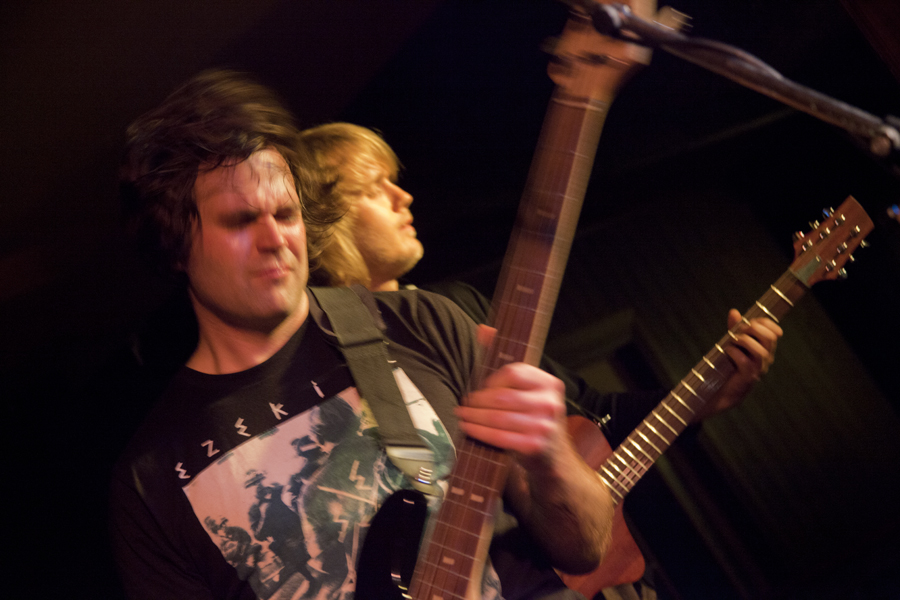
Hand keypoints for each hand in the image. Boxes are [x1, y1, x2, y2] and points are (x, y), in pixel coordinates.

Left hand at [456, 325, 613, 572]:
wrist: (554, 465)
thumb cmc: (533, 422)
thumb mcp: (525, 391)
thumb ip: (504, 360)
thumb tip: (483, 329)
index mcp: (550, 384)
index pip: (513, 371)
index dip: (490, 380)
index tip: (478, 388)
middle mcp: (551, 403)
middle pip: (502, 396)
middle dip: (476, 401)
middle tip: (463, 405)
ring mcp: (545, 426)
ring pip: (497, 417)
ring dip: (472, 417)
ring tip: (461, 416)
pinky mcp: (534, 447)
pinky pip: (499, 436)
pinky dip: (479, 432)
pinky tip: (469, 430)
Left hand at [695, 308, 782, 419]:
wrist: (722, 391)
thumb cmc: (728, 366)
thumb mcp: (733, 344)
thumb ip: (734, 328)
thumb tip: (734, 311)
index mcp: (765, 349)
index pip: (773, 332)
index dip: (764, 323)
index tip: (750, 320)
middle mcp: (765, 359)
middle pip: (769, 338)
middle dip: (753, 329)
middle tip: (739, 330)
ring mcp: (758, 369)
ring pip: (760, 351)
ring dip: (743, 341)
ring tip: (732, 341)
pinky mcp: (748, 378)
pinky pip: (745, 362)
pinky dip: (734, 352)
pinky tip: (727, 351)